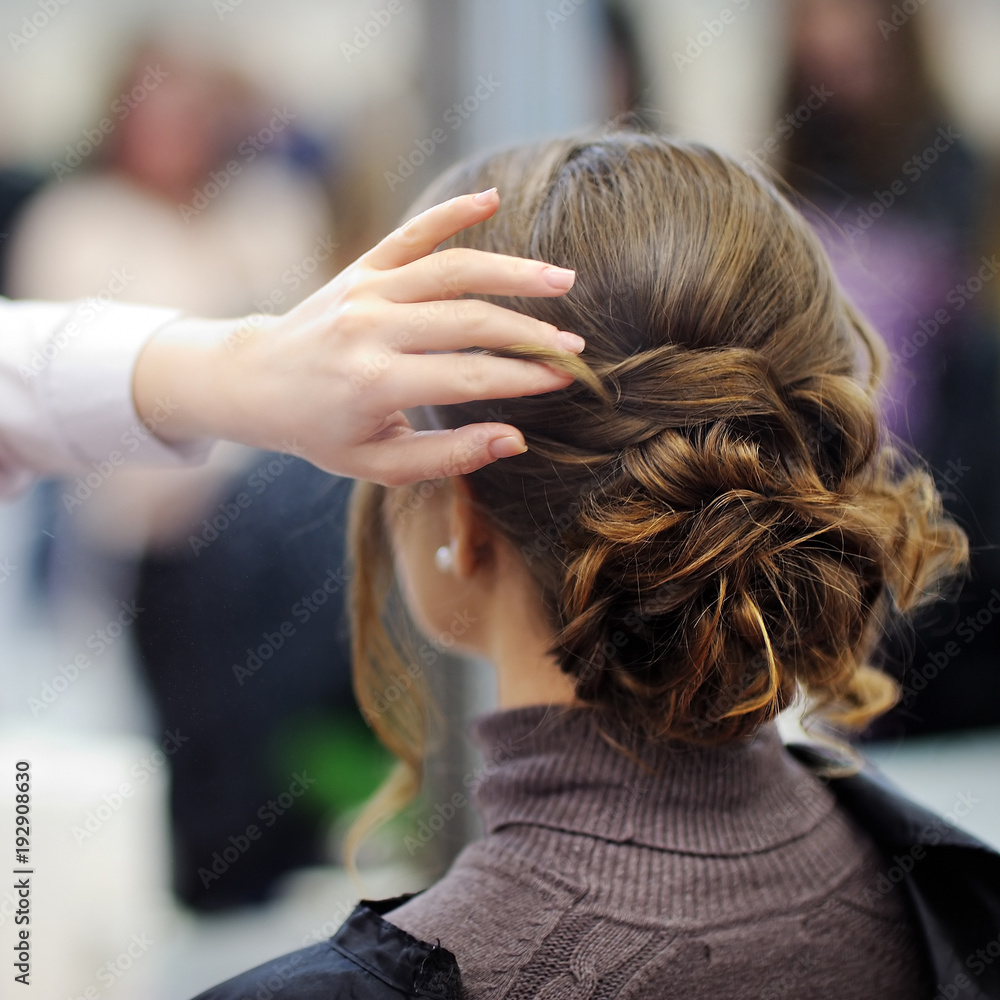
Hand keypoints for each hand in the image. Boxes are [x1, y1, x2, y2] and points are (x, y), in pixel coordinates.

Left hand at [134, 188, 583, 484]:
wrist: (255, 382)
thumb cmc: (322, 431)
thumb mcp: (379, 463)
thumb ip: (448, 455)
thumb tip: (515, 440)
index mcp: (374, 384)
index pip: (469, 376)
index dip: (524, 378)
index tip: (566, 379)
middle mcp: (370, 329)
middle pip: (469, 320)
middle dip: (530, 333)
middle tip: (576, 345)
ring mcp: (365, 291)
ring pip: (451, 270)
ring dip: (512, 271)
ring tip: (562, 279)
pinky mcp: (361, 267)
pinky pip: (412, 233)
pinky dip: (451, 212)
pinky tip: (492, 198)